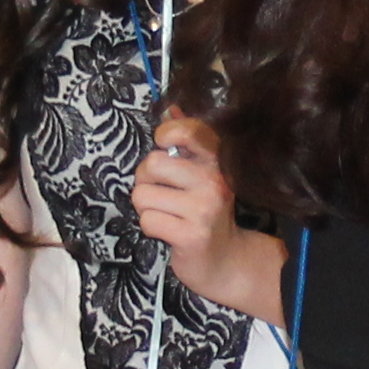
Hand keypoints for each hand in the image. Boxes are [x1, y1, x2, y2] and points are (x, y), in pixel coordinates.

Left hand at [133, 112, 273, 313]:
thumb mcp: (203, 173)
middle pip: (152, 164)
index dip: (165, 135)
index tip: (165, 148)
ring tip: (167, 214)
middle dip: (146, 181)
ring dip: (147, 207)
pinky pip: (147, 220)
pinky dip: (151, 228)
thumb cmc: (206, 213)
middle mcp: (214, 181)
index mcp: (218, 161)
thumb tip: (170, 108)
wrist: (226, 260)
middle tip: (163, 193)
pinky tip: (170, 231)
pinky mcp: (191, 235)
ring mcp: (204, 208)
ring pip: (143, 195)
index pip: (187, 130)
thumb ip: (187, 141)